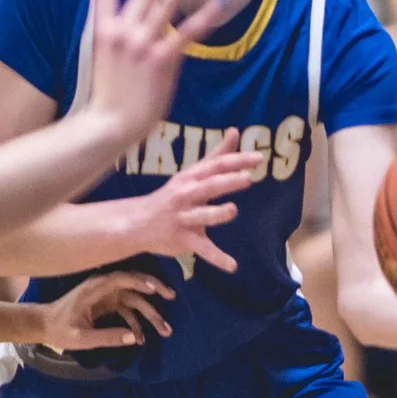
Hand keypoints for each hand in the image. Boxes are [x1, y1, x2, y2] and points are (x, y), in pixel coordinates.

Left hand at [35, 269, 175, 349]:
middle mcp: (103, 288)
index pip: (121, 278)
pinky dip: (136, 323)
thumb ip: (107, 337)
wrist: (44, 326)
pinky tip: (141, 338)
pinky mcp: (108, 304)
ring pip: (134, 300)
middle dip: (154, 291)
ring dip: (150, 314)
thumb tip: (134, 338)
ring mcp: (107, 295)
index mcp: (94, 288)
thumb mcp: (82, 338)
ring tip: (165, 330)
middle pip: (133, 284)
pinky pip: (127, 310)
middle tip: (173, 297)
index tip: (156, 290)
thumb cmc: (59, 330)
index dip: (139, 281)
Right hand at [79, 0, 234, 151]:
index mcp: (103, 31)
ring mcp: (143, 43)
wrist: (110, 125)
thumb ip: (116, 43)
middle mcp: (123, 31)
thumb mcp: (103, 63)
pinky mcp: (163, 58)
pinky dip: (208, 12)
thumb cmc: (108, 100)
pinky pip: (190, 28)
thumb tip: (129, 33)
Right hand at [129, 130, 266, 272]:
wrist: (138, 223)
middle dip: (227, 182)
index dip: (236, 161)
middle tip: (248, 178)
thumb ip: (215, 155)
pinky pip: (202, 249)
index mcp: (191, 178)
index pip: (215, 166)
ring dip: (216, 214)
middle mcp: (186, 195)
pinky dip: (217, 258)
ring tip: (232, 210)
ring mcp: (184, 218)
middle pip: (209, 187)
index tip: (258, 158)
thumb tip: (234, 131)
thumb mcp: (191, 174)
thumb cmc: (172, 196)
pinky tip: (233, 266)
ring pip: (202, 216)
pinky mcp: (183, 239)